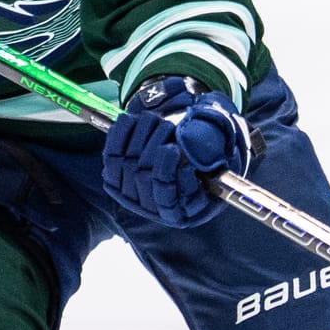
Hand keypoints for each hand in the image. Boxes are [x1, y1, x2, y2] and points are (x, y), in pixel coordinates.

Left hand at [102, 75, 253, 227]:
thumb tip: (188, 141)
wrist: (188, 137)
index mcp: (188, 209)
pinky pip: (111, 157)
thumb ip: (209, 143)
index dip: (167, 173)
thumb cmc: (209, 145)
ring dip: (140, 137)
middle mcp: (158, 208)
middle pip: (145, 179)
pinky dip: (118, 135)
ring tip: (154, 120)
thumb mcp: (218, 145)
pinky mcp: (116, 178)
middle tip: (168, 125)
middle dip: (155, 145)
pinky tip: (128, 120)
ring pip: (128, 166)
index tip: (173, 149)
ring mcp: (134, 195)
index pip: (168, 200)